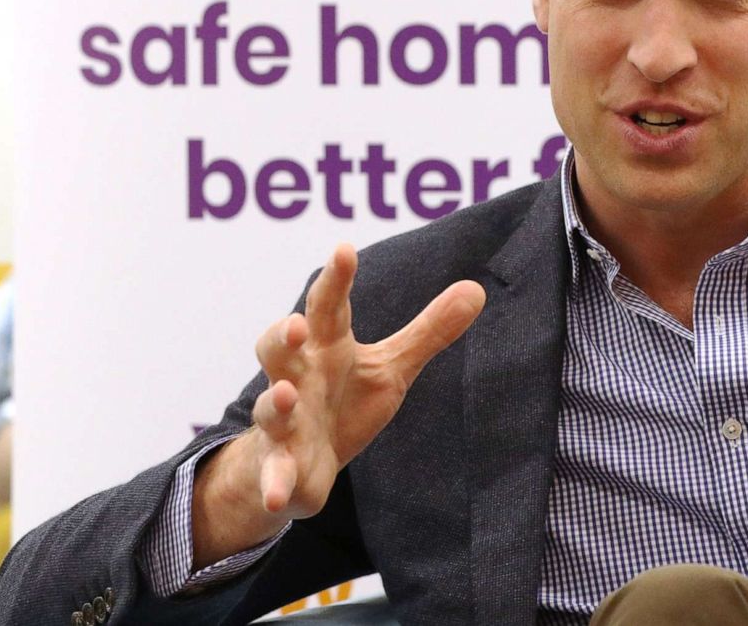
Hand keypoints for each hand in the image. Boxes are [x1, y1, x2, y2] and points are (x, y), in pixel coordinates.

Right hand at [193, 243, 484, 564]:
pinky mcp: (281, 465)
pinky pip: (275, 473)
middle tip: (297, 324)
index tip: (344, 250)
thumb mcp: (391, 367)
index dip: (335, 279)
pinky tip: (279, 497)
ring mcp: (284, 423)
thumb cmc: (344, 402)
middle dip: (283, 335)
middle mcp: (298, 378)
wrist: (299, 464)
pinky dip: (275, 483)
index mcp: (326, 348)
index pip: (328, 307)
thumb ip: (428, 331)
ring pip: (271, 407)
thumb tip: (476, 289)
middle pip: (279, 348)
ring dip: (277, 402)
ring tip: (288, 396)